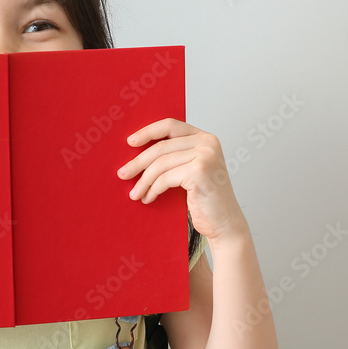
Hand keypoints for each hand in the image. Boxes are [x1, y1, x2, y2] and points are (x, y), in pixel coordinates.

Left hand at [116, 118, 247, 242]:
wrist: (225, 223)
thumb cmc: (205, 198)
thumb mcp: (190, 169)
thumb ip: (174, 155)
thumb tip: (137, 150)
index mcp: (205, 137)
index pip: (170, 125)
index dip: (147, 132)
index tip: (130, 142)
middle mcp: (208, 143)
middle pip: (161, 147)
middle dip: (138, 162)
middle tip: (122, 174)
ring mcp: (205, 156)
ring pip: (160, 164)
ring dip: (143, 181)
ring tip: (135, 193)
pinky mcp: (199, 172)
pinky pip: (165, 178)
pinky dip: (152, 190)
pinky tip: (148, 198)